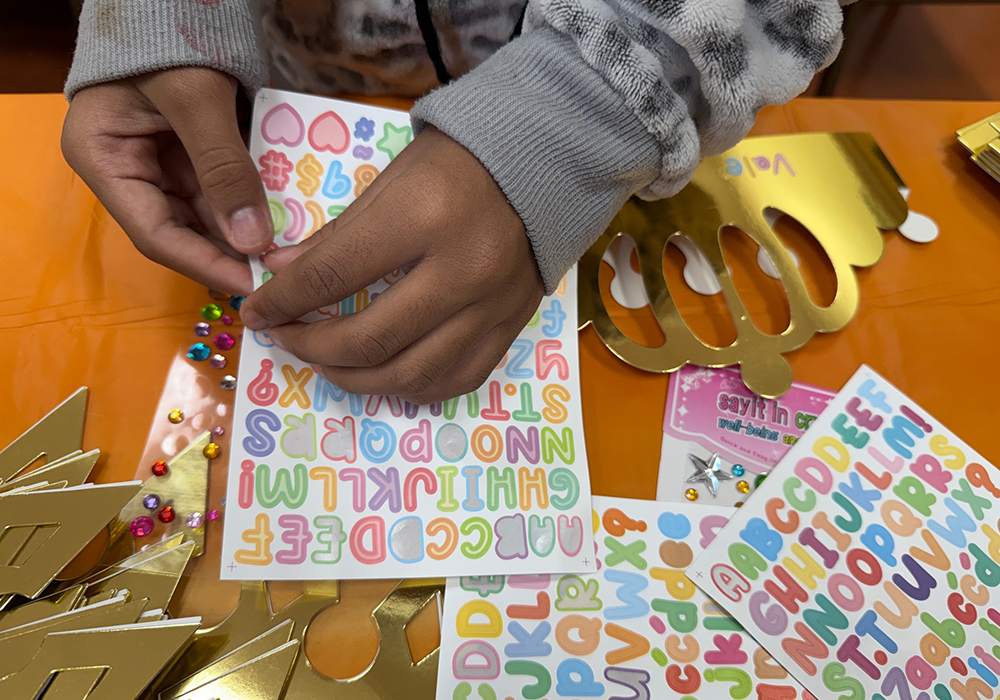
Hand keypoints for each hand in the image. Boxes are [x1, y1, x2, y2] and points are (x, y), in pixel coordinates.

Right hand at [62, 67, 271, 294]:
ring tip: (290, 251)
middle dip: (233, 251)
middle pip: (185, 230)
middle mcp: (130, 169)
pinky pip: (225, 187)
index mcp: (105, 160)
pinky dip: (253, 202)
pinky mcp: (193, 151)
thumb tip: (252, 242)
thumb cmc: (171, 36)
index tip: (252, 283)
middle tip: (281, 272)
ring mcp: (162, 160)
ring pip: (209, 214)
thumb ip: (223, 168)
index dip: (205, 264)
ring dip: (247, 231)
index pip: (155, 234)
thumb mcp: (196, 100)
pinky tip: (286, 219)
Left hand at [241, 126, 544, 402]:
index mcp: (422, 217)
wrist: (544, 165)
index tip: (256, 311)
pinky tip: (386, 374)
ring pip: (412, 373)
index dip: (285, 299)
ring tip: (327, 364)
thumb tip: (280, 277)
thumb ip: (335, 237)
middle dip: (312, 347)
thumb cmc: (458, 163)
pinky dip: (413, 387)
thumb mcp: (389, 182)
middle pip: (371, 337)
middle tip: (286, 339)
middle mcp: (461, 270)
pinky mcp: (511, 327)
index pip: (335, 274)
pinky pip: (458, 379)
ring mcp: (491, 306)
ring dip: (355, 378)